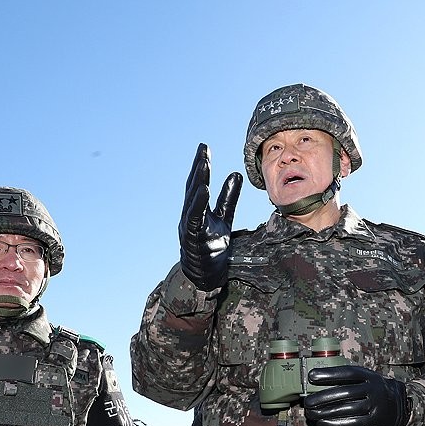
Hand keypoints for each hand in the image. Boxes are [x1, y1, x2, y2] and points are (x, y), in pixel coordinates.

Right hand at [179, 143, 241, 290]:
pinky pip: (195, 217)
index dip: (202, 167)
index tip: (205, 149)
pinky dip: (199, 202)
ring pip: (192, 200)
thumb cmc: (211, 248)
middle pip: (193, 187)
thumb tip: (235, 174)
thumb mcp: (224, 219)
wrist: (204, 277)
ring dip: (198, 180)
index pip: (199, 184)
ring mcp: (189, 227)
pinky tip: (204, 189)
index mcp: (197, 210)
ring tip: (204, 163)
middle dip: (198, 167)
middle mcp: (189, 216)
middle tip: (203, 148)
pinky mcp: (193, 238)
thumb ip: (228, 198)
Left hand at [303, 365, 409, 425]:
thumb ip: (346, 379)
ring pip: (346, 409)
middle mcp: (373, 390)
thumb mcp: (365, 379)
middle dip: (323, 398)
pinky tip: (322, 423)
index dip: (329, 374)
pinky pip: (351, 424)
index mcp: (369, 376)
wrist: (396, 406)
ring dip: (325, 412)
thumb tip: (318, 381)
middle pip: (345, 393)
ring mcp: (374, 406)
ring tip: (311, 413)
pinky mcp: (373, 422)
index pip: (347, 373)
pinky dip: (334, 424)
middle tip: (307, 401)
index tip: (312, 376)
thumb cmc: (373, 391)